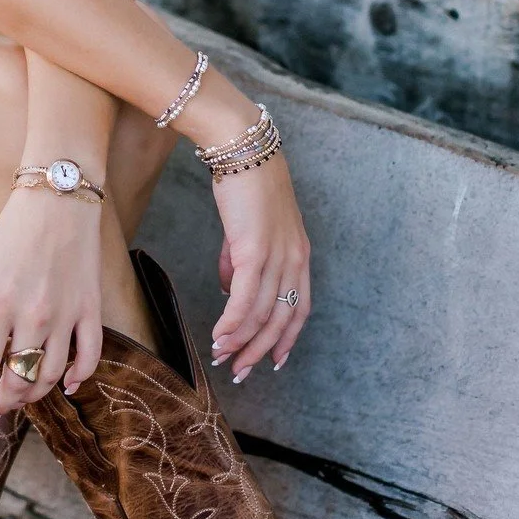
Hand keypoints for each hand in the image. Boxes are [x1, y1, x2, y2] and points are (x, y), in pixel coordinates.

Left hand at [0, 185, 104, 434]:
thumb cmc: (15, 231)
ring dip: (33, 395)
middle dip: (0, 405)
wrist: (59, 197)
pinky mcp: (91, 308)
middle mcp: (33, 316)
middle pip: (17, 381)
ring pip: (51, 376)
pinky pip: (89, 356)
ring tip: (19, 398)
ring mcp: (66, 315)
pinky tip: (68, 385)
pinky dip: (80, 377)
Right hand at [208, 153, 310, 381]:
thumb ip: (241, 260)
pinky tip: (219, 336)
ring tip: (221, 357)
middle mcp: (294, 259)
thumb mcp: (248, 227)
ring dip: (241, 341)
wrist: (241, 147)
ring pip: (263, 314)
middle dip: (260, 350)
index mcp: (299, 254)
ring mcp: (277, 255)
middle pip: (282, 319)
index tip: (273, 361)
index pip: (299, 307)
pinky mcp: (254, 250)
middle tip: (239, 371)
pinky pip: (245, 298)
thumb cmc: (243, 182)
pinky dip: (232, 322)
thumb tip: (231, 290)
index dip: (287, 338)